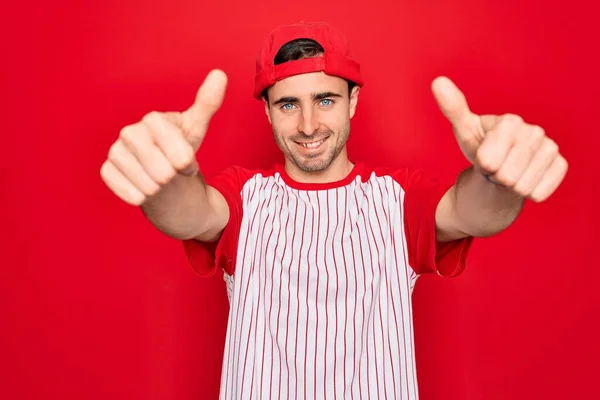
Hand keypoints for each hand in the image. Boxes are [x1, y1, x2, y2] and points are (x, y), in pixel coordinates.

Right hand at [100, 69, 227, 205]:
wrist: (161, 170)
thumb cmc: (179, 148)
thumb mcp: (196, 128)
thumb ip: (207, 104)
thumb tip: (220, 74)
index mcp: (153, 120)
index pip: (181, 157)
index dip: (187, 164)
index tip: (187, 161)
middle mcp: (130, 132)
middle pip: (163, 173)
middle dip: (173, 178)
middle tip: (172, 170)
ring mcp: (115, 151)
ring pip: (149, 186)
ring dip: (160, 190)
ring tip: (159, 178)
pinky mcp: (106, 171)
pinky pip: (131, 194)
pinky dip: (143, 196)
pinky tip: (144, 186)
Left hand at [431, 76, 567, 201]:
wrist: (499, 165)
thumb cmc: (480, 145)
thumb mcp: (464, 130)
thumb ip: (453, 108)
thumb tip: (438, 82)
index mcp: (510, 122)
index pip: (488, 161)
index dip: (482, 165)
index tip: (483, 157)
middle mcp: (534, 132)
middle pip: (506, 175)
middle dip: (496, 176)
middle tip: (495, 167)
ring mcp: (550, 148)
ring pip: (522, 187)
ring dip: (510, 186)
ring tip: (507, 171)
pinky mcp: (560, 165)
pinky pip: (539, 191)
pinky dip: (526, 192)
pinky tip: (524, 178)